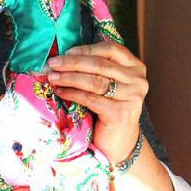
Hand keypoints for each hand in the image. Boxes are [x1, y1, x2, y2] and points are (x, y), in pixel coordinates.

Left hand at [46, 41, 147, 162]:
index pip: (111, 49)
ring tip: (52, 77)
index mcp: (135, 67)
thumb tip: (62, 55)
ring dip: (69, 78)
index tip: (65, 52)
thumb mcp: (104, 82)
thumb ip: (92, 67)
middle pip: (100, 65)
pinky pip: (91, 99)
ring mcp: (132, 97)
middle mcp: (138, 80)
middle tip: (52, 64)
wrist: (117, 140)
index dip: (86, 49)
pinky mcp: (121, 113)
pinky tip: (60, 92)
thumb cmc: (106, 107)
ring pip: (95, 81)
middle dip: (72, 63)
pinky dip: (73, 94)